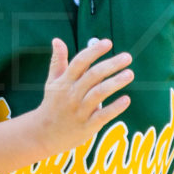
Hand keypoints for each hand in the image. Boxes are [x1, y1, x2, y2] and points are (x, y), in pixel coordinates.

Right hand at [35, 38, 133, 154]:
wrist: (43, 134)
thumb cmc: (52, 104)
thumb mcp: (52, 82)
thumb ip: (58, 61)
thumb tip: (57, 39)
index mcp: (64, 82)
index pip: (80, 62)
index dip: (94, 51)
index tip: (108, 42)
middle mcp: (71, 94)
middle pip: (92, 75)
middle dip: (111, 65)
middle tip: (128, 57)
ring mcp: (79, 111)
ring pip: (99, 94)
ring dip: (115, 83)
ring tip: (130, 73)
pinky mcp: (87, 126)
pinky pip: (103, 116)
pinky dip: (115, 107)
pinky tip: (126, 99)